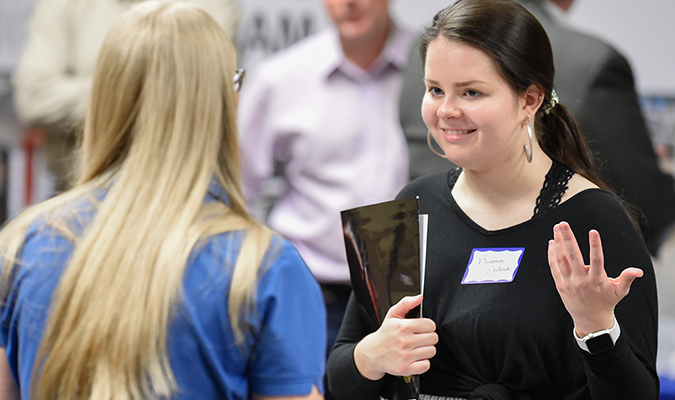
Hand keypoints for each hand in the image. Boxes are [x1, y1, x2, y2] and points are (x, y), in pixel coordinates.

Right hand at [353, 295, 437, 380]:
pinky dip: (422, 362)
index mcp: (403, 327)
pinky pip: (426, 365)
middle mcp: (405, 341)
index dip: (427, 326)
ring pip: (431, 351)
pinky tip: (414, 358)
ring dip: (426, 350)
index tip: (421, 328)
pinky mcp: (406, 368)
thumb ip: (406, 303)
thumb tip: (419, 297)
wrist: (372, 353)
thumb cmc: (385, 334)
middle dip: (428, 337)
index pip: (430, 325)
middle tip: (418, 338)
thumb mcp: (392, 315)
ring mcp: (405, 356)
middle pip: (433, 338)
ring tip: (416, 348)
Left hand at [547, 221, 642, 336]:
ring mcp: (569, 282)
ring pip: (561, 259)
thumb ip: (627, 278)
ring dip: (558, 243)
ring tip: (557, 228)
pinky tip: (552, 242)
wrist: (590, 319)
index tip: (593, 231)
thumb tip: (638, 271)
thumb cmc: (606, 302)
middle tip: (563, 224)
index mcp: (597, 279)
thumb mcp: (620, 291)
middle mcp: (581, 280)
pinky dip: (552, 254)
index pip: (596, 260)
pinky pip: (554, 266)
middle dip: (568, 238)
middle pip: (573, 256)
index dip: (595, 245)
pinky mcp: (560, 284)